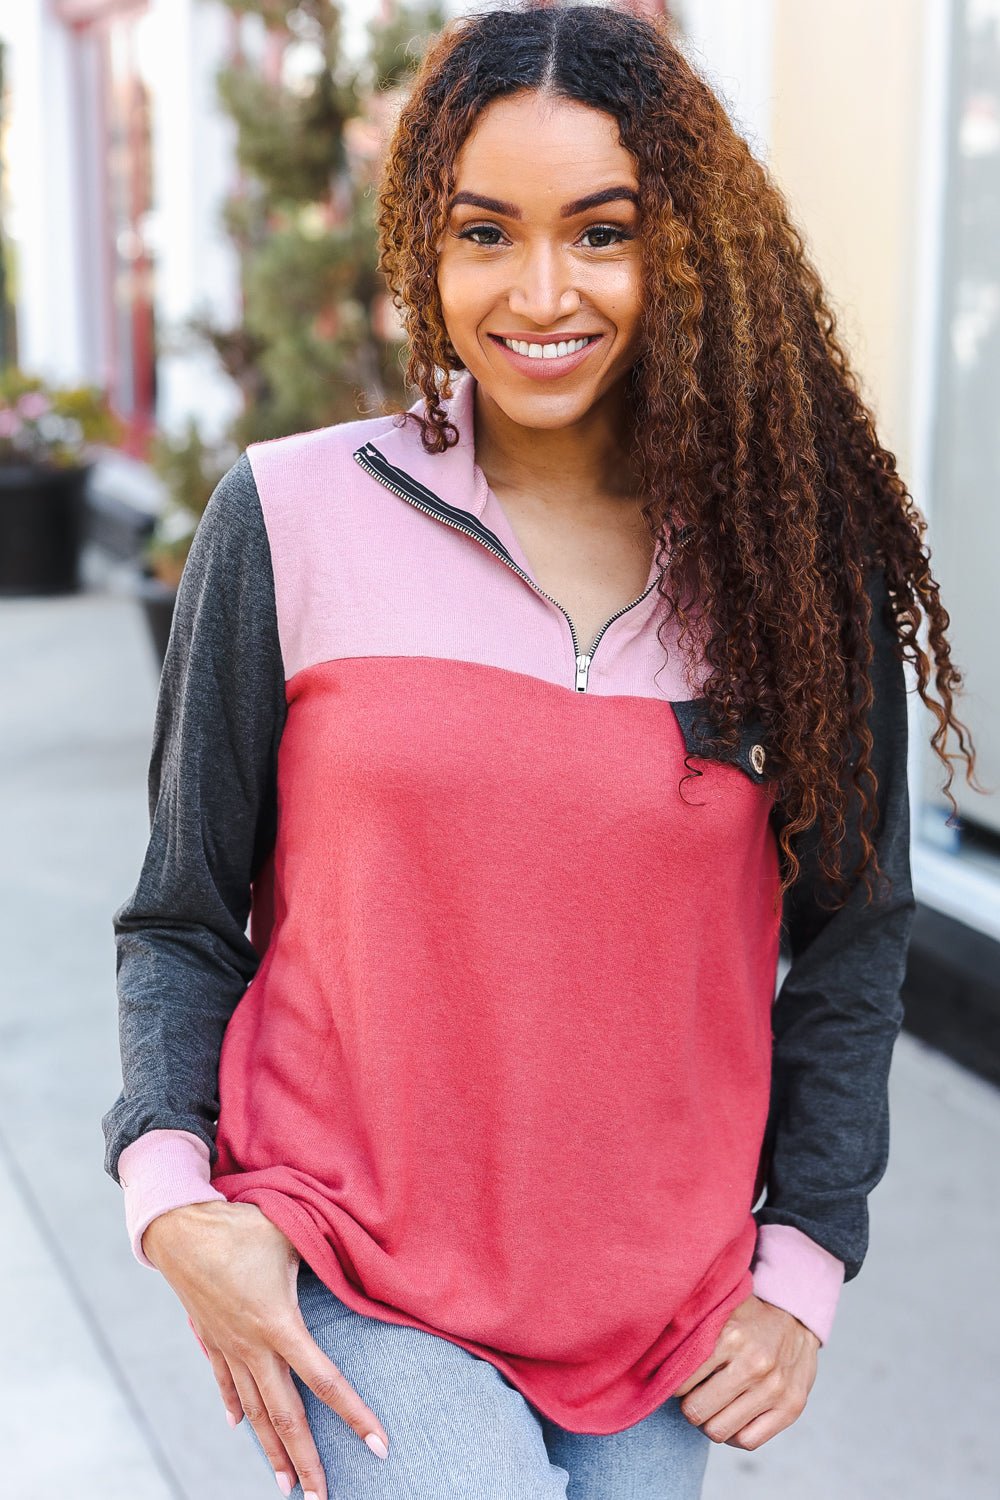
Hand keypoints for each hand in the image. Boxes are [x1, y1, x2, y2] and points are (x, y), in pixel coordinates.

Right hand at [142, 1200, 388, 1498]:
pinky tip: (241, 1427)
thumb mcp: (292, 1236)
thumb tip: (357, 1256)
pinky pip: (226, 1383)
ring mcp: (229, 1348)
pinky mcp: (211, 1339)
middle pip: (287, 1418)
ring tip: (287, 1487)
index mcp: (280, 1325)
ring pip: (256, 1413)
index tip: (378, 1446)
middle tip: (323, 1497)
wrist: (179, 1229)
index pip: (326, 1382)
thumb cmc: (241, 1226)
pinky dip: (237, 1408)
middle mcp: (254, 1348)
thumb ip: (323, 1254)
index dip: (355, 1416)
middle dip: (307, 1462)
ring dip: (272, 1451)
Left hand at [674, 1294, 818, 1449]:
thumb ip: (693, 1327)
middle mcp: (754, 1363)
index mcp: (731, 1335)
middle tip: (692, 1396)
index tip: (675, 1380)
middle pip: (697, 1411)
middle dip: (689, 1407)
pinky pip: (747, 1442)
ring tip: (710, 1407)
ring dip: (709, 1423)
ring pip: (719, 1431)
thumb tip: (653, 1348)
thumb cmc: (748, 1317)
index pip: (680, 1381)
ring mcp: (774, 1389)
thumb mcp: (721, 1310)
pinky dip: (733, 1435)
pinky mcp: (791, 1408)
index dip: (672, 1385)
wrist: (798, 1318)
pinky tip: (731, 1417)